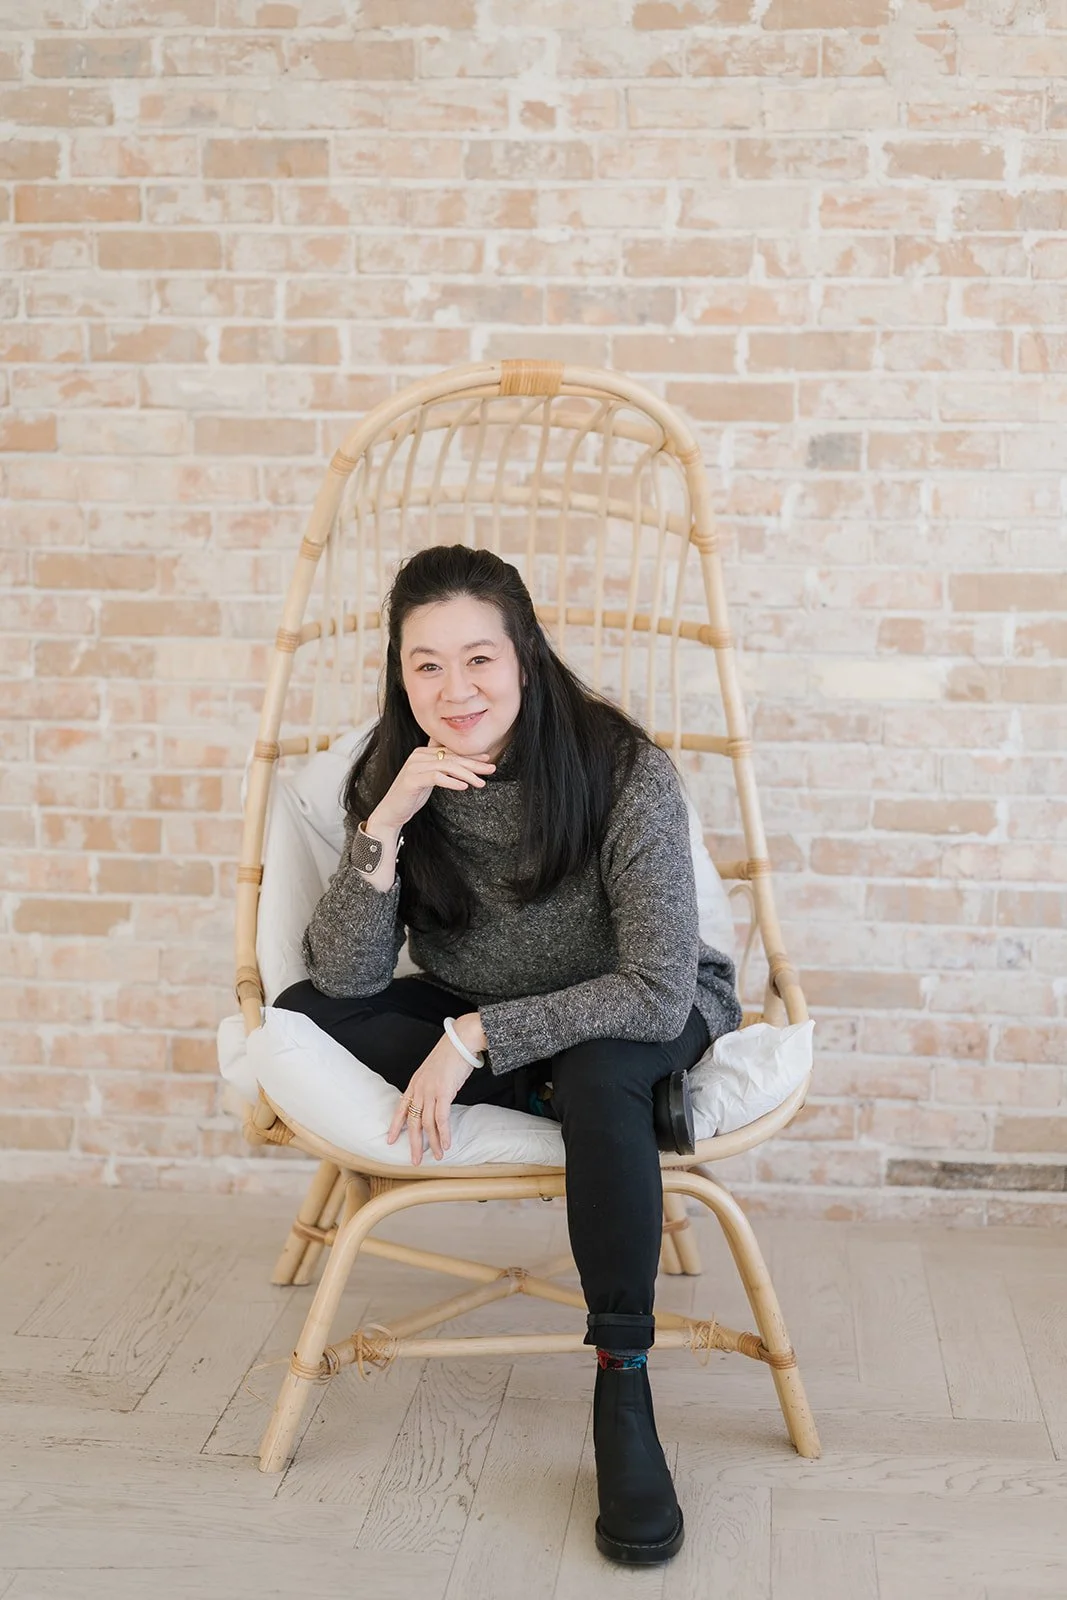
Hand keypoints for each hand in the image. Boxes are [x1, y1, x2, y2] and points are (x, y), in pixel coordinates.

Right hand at [370, 740, 495, 833]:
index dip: (470, 756)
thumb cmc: (411, 796)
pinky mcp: (412, 779)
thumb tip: (461, 765)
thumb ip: (441, 769)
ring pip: (447, 766)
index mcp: (422, 753)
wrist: (391, 812)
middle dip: (473, 764)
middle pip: (452, 758)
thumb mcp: (429, 779)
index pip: (451, 752)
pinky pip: (436, 777)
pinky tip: (464, 787)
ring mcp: (414, 767)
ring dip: (467, 775)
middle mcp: (418, 756)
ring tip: (481, 782)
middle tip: (491, 769)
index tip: (487, 759)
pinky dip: (451, 782)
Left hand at [385, 1026, 476, 1164]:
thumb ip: (431, 1087)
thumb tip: (435, 1101)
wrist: (461, 1040)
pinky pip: (441, 1118)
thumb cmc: (451, 1054)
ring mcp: (430, 1091)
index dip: (395, 1126)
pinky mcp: (444, 1092)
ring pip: (427, 1123)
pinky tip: (446, 1144)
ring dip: (433, 1143)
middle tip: (415, 1161)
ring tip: (438, 1157)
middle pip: (413, 1121)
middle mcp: (419, 1089)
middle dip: (414, 1143)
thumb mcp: (434, 1072)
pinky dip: (443, 1133)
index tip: (390, 1141)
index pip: (401, 1108)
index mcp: (415, 1083)